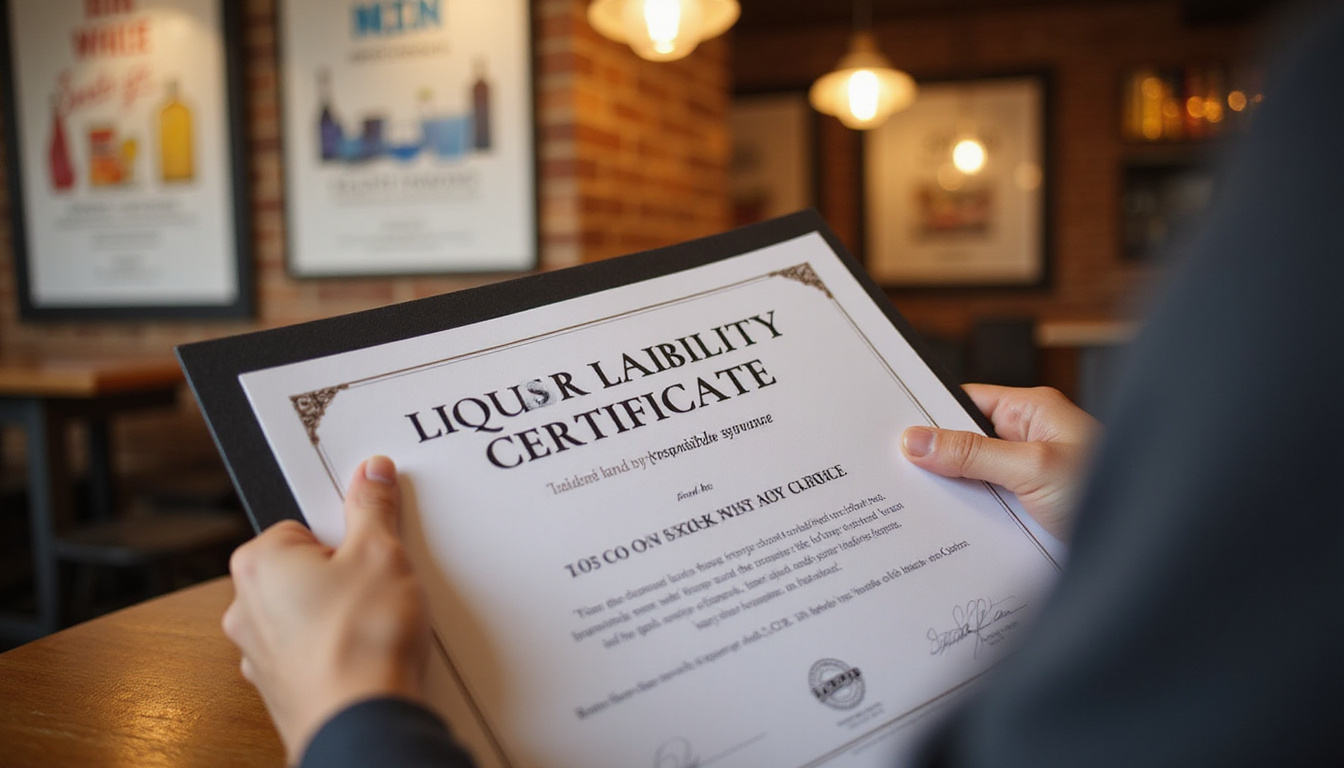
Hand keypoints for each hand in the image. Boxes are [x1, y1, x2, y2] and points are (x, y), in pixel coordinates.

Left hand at [222, 456, 429, 763]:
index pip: (304, 526)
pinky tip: (369, 651)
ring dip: (341, 612)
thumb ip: (372, 507)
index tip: (369, 544)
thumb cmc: (360, 642)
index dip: (345, 535)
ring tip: (378, 620)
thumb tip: (371, 476)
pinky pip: (313, 649)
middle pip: (305, 568)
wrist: (362, 721)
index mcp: (258, 563)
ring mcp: (260, 652)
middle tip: (379, 582)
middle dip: (343, 574)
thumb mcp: (381, 552)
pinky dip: (339, 648)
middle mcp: (246, 608)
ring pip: (308, 612)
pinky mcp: (282, 686)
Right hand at [901, 385, 1099, 539]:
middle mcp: (1031, 440)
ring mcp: (1030, 477)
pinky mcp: (1031, 510)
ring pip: (974, 479)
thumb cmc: (1113, 493)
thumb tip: (917, 439)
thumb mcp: (1033, 469)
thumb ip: (972, 454)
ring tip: (915, 508)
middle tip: (894, 476)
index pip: (964, 402)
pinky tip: (948, 533)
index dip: (928, 416)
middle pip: (964, 444)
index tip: (892, 432)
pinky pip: (988, 508)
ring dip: (952, 495)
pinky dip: (969, 519)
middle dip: (935, 461)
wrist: (1152, 549)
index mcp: (1033, 412)